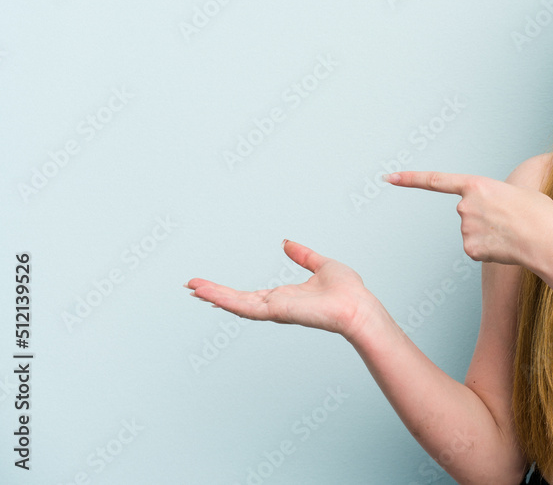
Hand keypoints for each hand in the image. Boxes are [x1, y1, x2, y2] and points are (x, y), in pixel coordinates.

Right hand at [185, 240, 371, 339]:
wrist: (358, 306)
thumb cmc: (348, 292)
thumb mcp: (321, 265)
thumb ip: (303, 256)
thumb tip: (287, 243)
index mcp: (285, 296)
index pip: (250, 295)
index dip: (229, 291)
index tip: (210, 287)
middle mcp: (277, 305)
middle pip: (238, 300)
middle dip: (214, 294)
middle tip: (191, 287)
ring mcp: (276, 310)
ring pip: (238, 304)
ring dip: (214, 296)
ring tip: (192, 289)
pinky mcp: (278, 312)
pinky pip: (248, 308)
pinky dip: (228, 301)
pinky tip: (211, 297)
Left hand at [384, 170, 552, 266]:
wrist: (545, 237)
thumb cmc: (539, 213)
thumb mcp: (518, 193)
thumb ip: (497, 198)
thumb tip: (499, 213)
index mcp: (477, 185)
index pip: (435, 181)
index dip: (410, 179)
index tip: (389, 178)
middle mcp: (464, 206)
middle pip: (467, 214)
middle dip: (485, 219)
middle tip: (509, 221)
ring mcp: (465, 229)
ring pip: (473, 234)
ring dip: (490, 235)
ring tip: (512, 234)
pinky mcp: (470, 250)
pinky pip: (477, 251)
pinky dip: (490, 251)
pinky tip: (506, 248)